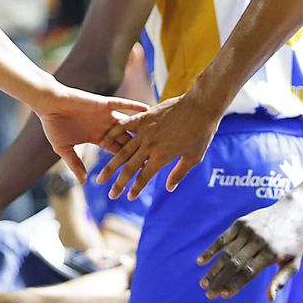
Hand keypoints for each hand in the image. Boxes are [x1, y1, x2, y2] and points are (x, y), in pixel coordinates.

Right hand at [38, 86, 147, 184]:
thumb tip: (83, 183)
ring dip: (142, 128)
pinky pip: (122, 104)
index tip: (144, 170)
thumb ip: (75, 164)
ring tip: (158, 132)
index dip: (130, 161)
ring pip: (128, 123)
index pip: (118, 152)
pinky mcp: (104, 104)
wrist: (49, 104)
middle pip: (128, 140)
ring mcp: (106, 115)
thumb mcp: (63, 149)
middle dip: (141, 148)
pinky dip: (134, 106)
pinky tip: (147, 109)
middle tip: (158, 155)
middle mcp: (106, 127)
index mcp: (98, 139)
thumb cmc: (53, 125)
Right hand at [94, 91, 218, 199]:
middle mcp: (150, 146)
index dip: (136, 189)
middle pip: (129, 168)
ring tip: (100, 178)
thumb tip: (169, 188)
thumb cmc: (201, 132)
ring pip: (122, 151)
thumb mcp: (194, 157)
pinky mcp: (144, 117)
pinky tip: (102, 142)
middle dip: (119, 184)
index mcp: (162, 157)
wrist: (201, 105)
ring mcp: (145, 131)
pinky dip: (112, 134)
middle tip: (111, 195)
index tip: (129, 197)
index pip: (144, 177)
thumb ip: (179, 173)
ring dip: (110, 167)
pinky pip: (124, 126)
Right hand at [199, 199, 302, 298]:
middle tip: (209, 294)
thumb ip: (281, 280)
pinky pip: (223, 238)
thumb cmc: (293, 243)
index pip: (248, 273)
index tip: (223, 296)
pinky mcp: (241, 223)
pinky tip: (201, 261)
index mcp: (271, 253)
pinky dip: (211, 250)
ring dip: (213, 269)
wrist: (293, 212)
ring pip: (226, 253)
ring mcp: (248, 230)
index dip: (235, 285)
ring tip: (203, 284)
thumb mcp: (294, 263)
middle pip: (234, 264)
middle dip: (220, 281)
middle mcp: (258, 241)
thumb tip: (269, 298)